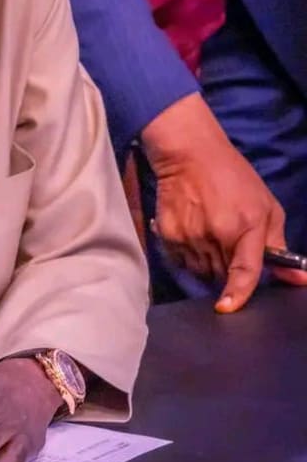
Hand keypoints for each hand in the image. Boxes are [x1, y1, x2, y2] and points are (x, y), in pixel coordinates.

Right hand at [142, 94, 306, 311]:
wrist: (189, 155)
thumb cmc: (233, 178)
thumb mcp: (266, 206)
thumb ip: (278, 245)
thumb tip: (298, 278)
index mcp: (246, 226)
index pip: (245, 271)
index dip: (238, 293)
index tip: (228, 307)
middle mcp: (216, 234)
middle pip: (221, 275)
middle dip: (227, 269)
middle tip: (227, 245)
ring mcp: (189, 235)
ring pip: (200, 270)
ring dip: (207, 263)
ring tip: (209, 236)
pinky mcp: (167, 234)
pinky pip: (180, 261)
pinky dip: (188, 255)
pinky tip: (192, 233)